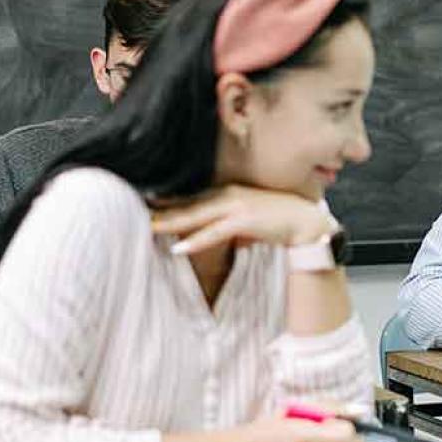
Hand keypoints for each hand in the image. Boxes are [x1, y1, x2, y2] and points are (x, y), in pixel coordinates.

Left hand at [151, 185, 332, 254]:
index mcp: (227, 193)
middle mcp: (228, 195)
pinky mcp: (245, 219)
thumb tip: (217, 236)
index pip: (191, 199)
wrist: (306, 222)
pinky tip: (179, 247)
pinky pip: (215, 232)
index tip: (144, 205)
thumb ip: (230, 224)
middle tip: (134, 213)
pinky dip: (196, 239)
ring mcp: (236, 206)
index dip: (167, 203)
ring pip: (195, 216)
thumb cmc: (280, 220)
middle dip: (160, 211)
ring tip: (148, 228)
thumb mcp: (249, 219)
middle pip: (186, 205)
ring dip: (170, 223)